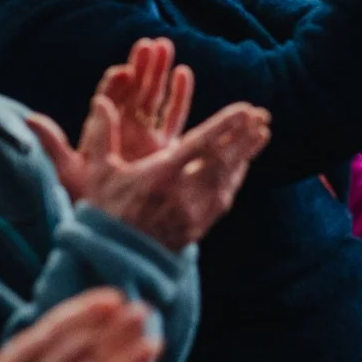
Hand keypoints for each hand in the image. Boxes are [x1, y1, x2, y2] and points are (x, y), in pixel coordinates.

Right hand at [28, 44, 272, 250]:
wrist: (112, 260)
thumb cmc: (104, 211)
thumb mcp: (99, 173)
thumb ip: (101, 135)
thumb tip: (101, 102)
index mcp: (160, 176)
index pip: (200, 144)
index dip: (226, 126)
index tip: (247, 110)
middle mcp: (182, 195)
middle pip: (223, 160)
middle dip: (244, 136)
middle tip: (263, 116)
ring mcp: (194, 214)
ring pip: (227, 179)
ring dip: (245, 155)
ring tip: (260, 135)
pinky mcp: (198, 229)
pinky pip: (223, 198)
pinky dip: (235, 178)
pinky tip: (242, 165)